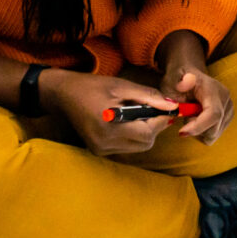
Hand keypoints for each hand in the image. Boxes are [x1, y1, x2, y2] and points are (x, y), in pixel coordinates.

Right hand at [42, 69, 179, 155]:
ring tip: (137, 114)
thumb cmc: (93, 86)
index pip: (148, 132)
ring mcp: (101, 149)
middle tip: (152, 109)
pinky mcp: (99, 151)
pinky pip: (126, 148)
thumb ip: (149, 97)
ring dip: (144, 132)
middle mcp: (105, 143)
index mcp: (110, 125)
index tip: (168, 108)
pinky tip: (126, 122)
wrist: (64, 95)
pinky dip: (133, 136)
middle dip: (154, 127)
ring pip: (138, 148)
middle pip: (145, 143)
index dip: (161, 120)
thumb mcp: (122, 86)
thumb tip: (172, 106)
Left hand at [165, 61, 234, 144]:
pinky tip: (197, 118)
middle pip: (214, 127)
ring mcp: (229, 106)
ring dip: (199, 130)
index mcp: (211, 88)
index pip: (213, 114)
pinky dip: (204, 130)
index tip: (181, 132)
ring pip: (215, 132)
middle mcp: (224, 97)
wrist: (187, 72)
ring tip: (190, 115)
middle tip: (184, 117)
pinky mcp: (228, 114)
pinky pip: (216, 132)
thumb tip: (180, 91)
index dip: (198, 127)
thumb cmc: (177, 77)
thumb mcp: (171, 80)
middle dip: (196, 129)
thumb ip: (174, 87)